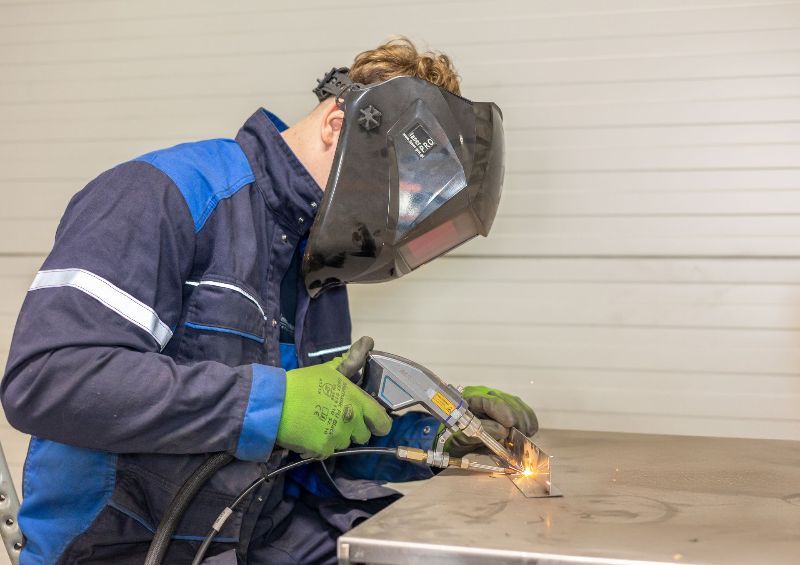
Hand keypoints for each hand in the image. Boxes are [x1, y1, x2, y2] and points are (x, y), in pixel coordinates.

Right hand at [276, 337, 390, 458]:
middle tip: (338, 418)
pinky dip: (321, 445)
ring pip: (345, 443)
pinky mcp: (322, 449)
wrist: (275, 402)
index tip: (371, 422)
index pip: (382, 421)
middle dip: (354, 429)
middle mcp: (351, 420)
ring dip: (337, 436)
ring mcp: (337, 436)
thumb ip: (353, 359)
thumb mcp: (330, 369)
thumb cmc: (303, 383)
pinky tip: (310, 432)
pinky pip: (328, 451)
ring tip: (321, 423)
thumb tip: (369, 341)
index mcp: (356, 400)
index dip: (379, 423)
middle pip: (363, 435)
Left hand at [444, 386, 537, 456]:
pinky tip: (529, 431)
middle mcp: (484, 394)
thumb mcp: (461, 437)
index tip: (510, 423)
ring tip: (521, 438)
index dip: (501, 411)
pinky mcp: (506, 405)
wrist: (452, 440)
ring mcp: (496, 398)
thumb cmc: (453, 437)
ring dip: (522, 421)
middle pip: (506, 401)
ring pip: (516, 404)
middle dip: (515, 420)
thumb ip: (480, 432)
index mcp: (468, 399)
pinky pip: (522, 408)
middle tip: (517, 438)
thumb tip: (503, 431)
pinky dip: (528, 419)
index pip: (489, 400)